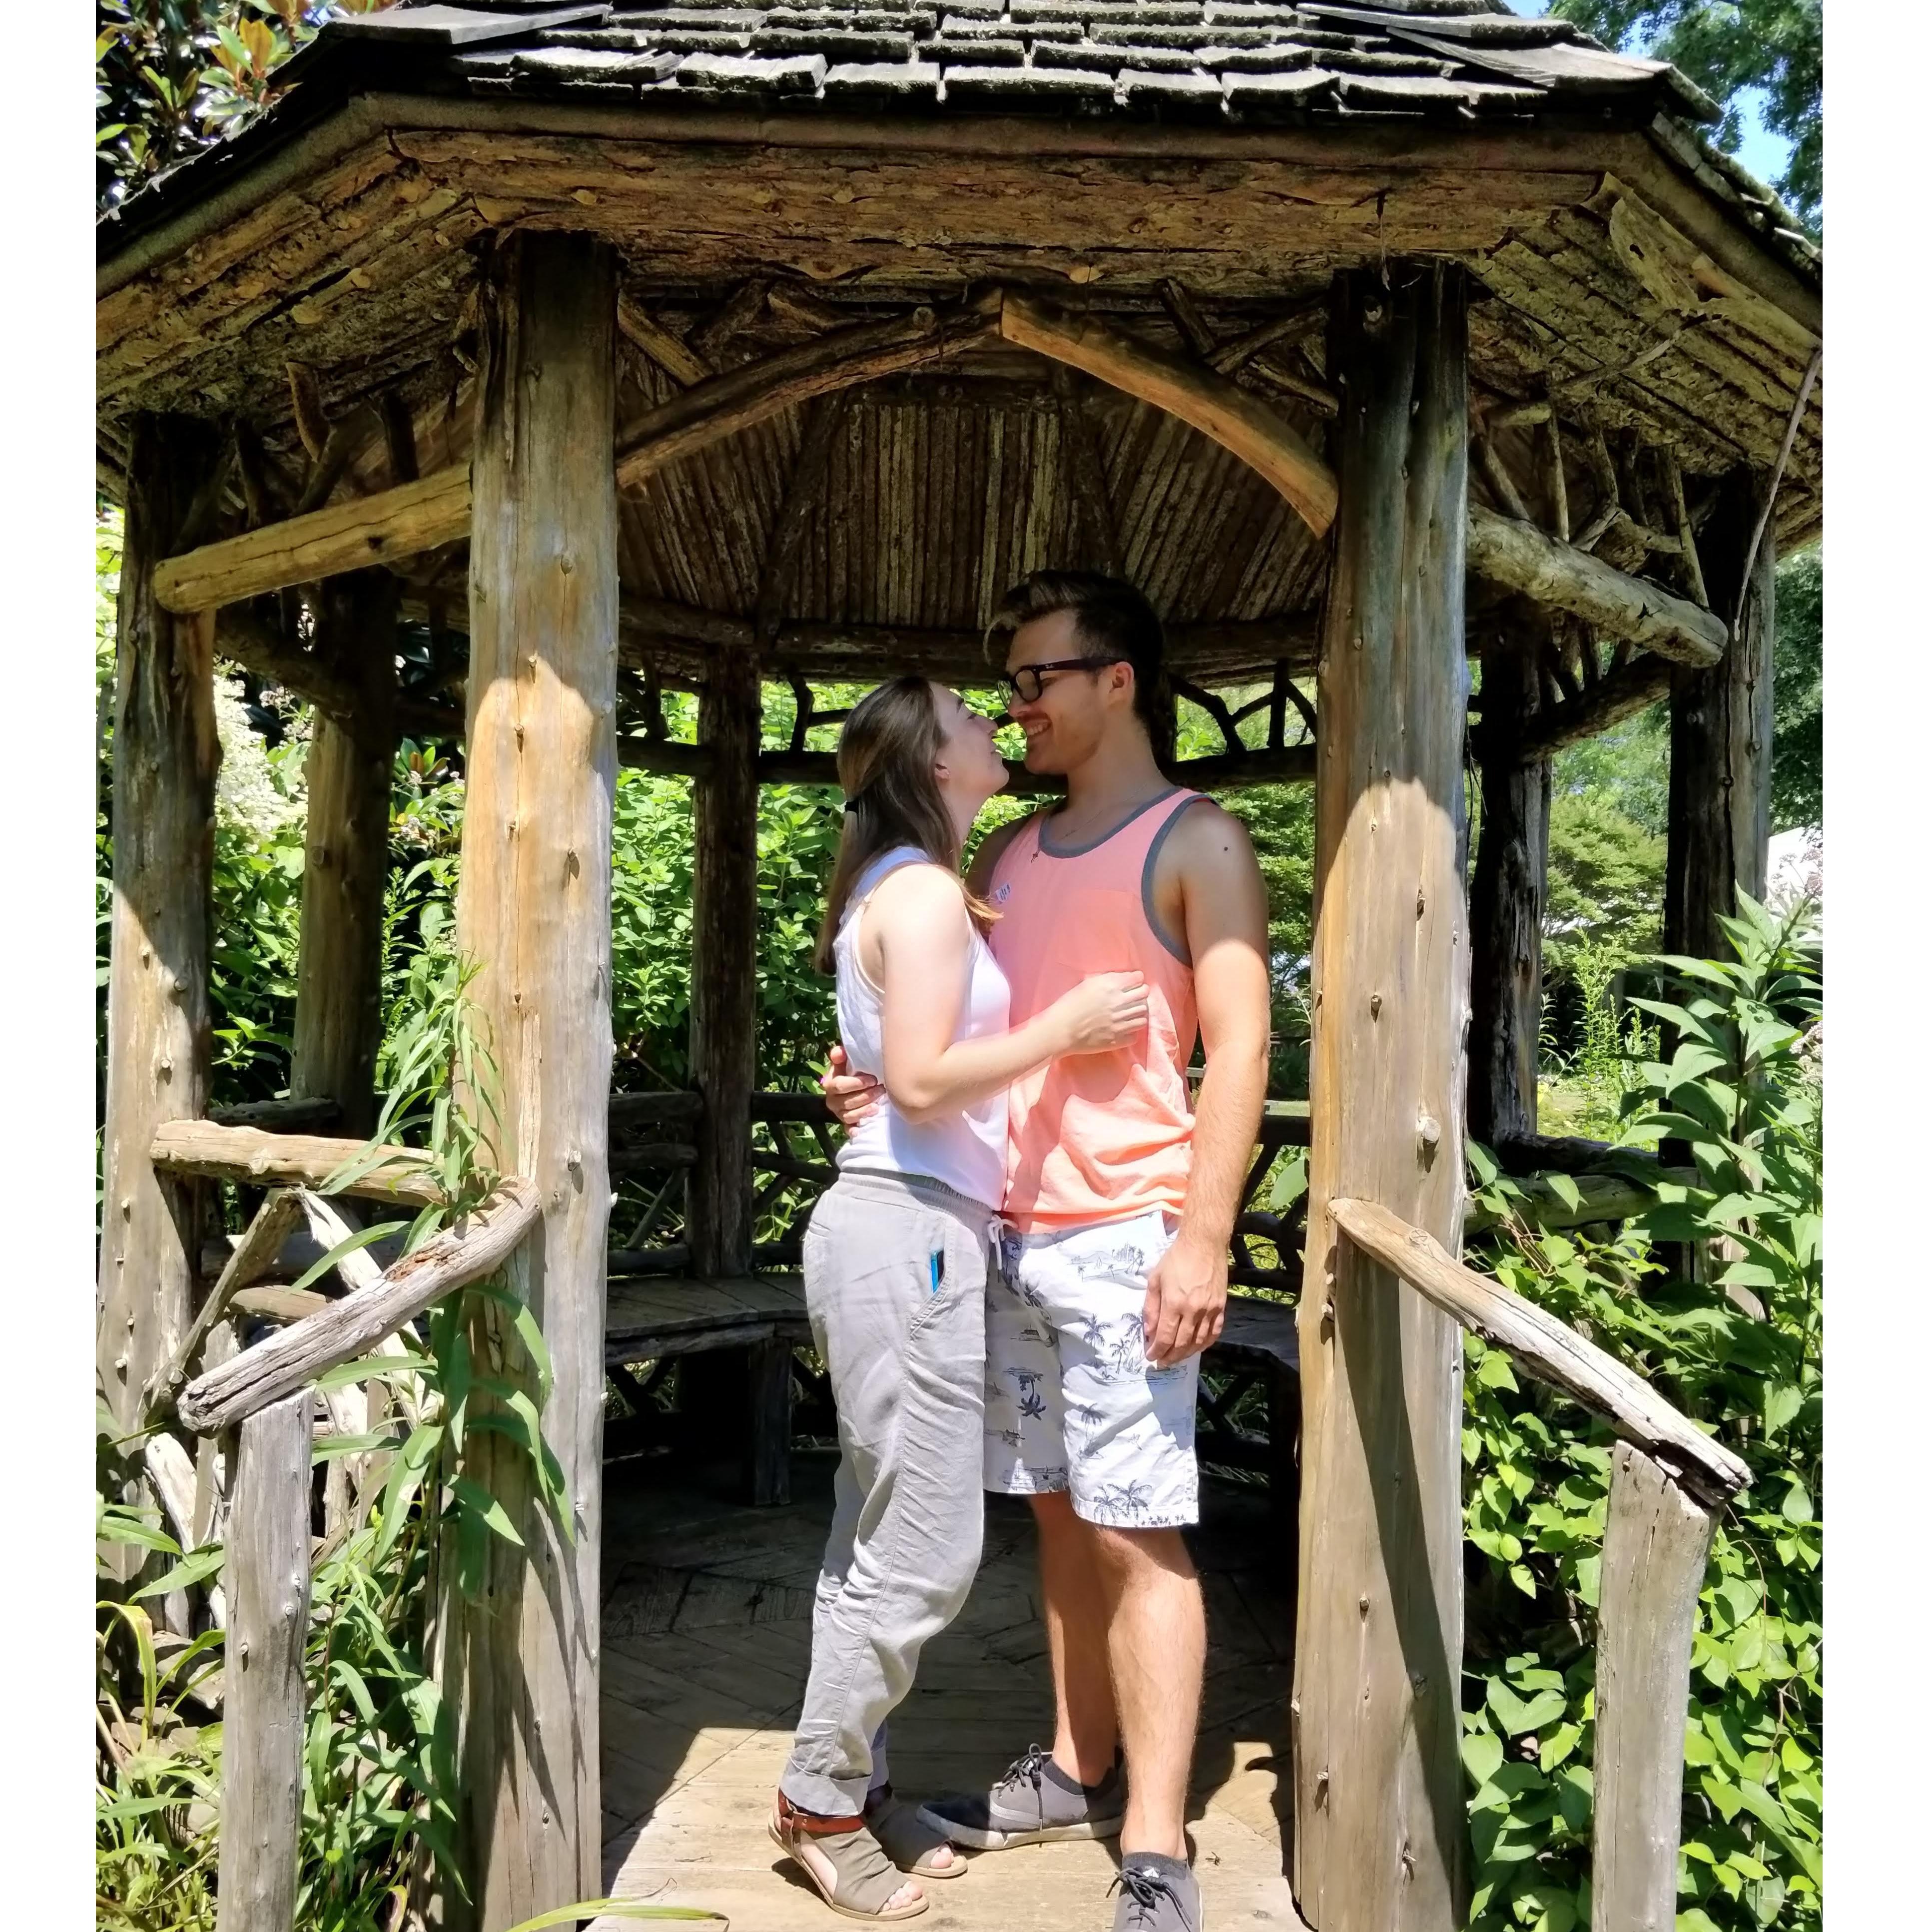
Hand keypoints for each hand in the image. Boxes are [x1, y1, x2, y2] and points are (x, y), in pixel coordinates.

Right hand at [820, 1043, 881, 1129]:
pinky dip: (853, 1130)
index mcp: (830, 1084)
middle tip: (881, 1090)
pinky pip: (848, 1129)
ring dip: (864, 1111)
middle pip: (846, 1102)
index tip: (873, 1079)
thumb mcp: (847, 1062)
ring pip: (849, 1115)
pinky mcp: (846, 1124)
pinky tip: (860, 1130)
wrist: (857, 1087)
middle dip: (865, 1096)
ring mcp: (839, 1113)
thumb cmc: (854, 1072)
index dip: (856, 1083)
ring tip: (877, 1106)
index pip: (839, 1086)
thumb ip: (841, 1055)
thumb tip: (838, 1053)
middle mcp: (832, 1101)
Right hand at [1048, 972, 1148, 1055]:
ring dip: (1138, 1013)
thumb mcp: (1086, 984)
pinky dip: (1131, 1032)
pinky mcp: (1118, 1040)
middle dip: (1140, 994)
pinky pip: (1135, 1035)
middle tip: (1133, 997)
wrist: (1060, 1030)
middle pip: (1144, 995)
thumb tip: (1121, 979)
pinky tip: (1123, 1029)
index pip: (1138, 978)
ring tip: (1129, 1014)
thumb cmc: (1068, 1005)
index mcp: (1111, 986)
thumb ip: (1106, 979)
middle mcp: (1119, 1003)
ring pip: (1143, 1016)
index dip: (1135, 980)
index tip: (1131, 983)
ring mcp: (1120, 1023)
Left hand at [1142, 1231, 1226, 1367]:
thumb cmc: (1176, 1259)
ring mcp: (1210, 1310)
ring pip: (1199, 1342)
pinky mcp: (1221, 1307)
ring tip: (1176, 1358)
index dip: (1157, 1351)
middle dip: (1169, 1357)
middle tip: (1162, 1363)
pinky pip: (1215, 1332)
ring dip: (1186, 1354)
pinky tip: (1197, 1347)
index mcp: (1174, 1303)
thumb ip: (1151, 1308)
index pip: (1165, 1337)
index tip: (1150, 1357)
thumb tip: (1150, 1332)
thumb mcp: (1155, 1280)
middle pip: (1181, 1344)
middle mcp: (1193, 1310)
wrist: (1204, 1244)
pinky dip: (1205, 1344)